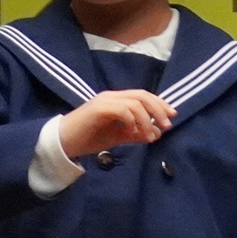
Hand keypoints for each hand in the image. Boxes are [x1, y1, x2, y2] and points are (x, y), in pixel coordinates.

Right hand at [58, 89, 172, 158]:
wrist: (64, 142)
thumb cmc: (89, 138)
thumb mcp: (119, 136)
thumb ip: (137, 133)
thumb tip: (157, 132)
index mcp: (117, 100)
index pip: (143, 96)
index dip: (160, 104)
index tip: (172, 116)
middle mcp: (111, 97)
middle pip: (142, 96)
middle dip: (159, 109)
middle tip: (167, 125)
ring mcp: (104, 101)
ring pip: (134, 103)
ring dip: (147, 119)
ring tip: (149, 135)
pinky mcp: (97, 108)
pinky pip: (122, 110)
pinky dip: (132, 121)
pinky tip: (132, 132)